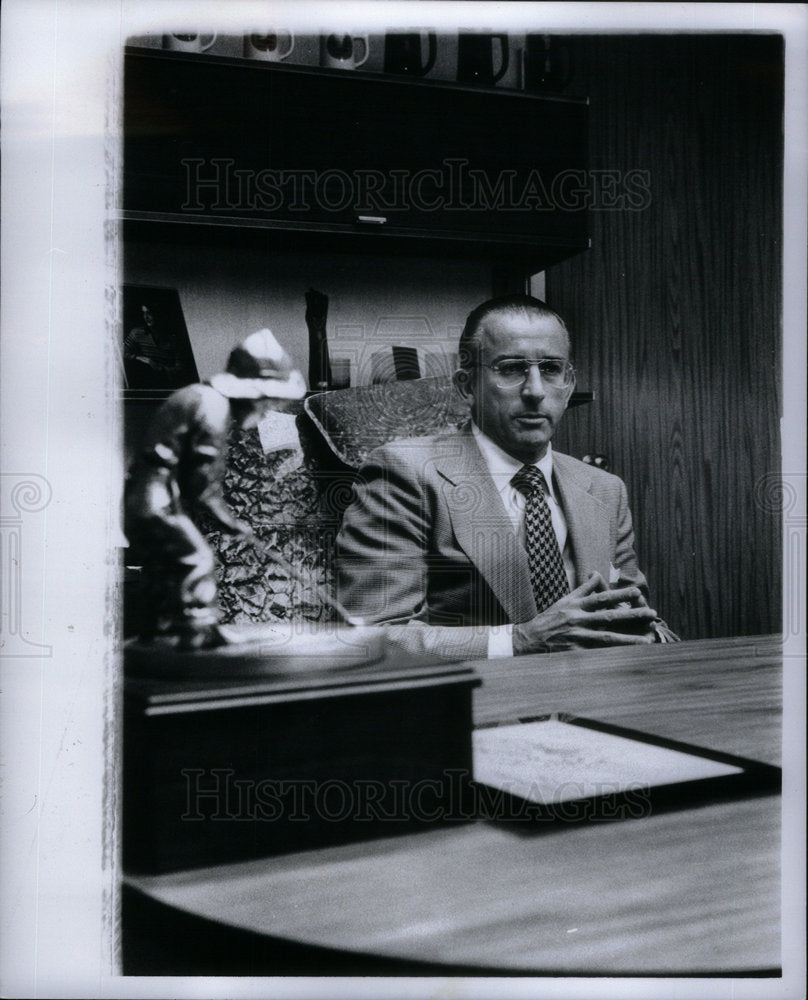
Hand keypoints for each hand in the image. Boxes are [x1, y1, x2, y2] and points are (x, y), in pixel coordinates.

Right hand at [512, 572, 657, 653]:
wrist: (529, 638)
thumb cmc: (550, 618)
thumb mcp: (566, 600)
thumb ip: (584, 588)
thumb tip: (597, 574)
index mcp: (577, 605)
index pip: (602, 598)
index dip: (620, 594)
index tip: (637, 592)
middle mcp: (578, 620)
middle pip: (609, 617)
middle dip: (632, 616)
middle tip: (652, 614)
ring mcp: (577, 637)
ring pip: (607, 638)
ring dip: (628, 640)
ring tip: (647, 641)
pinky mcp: (575, 652)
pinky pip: (597, 655)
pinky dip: (612, 656)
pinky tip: (627, 658)